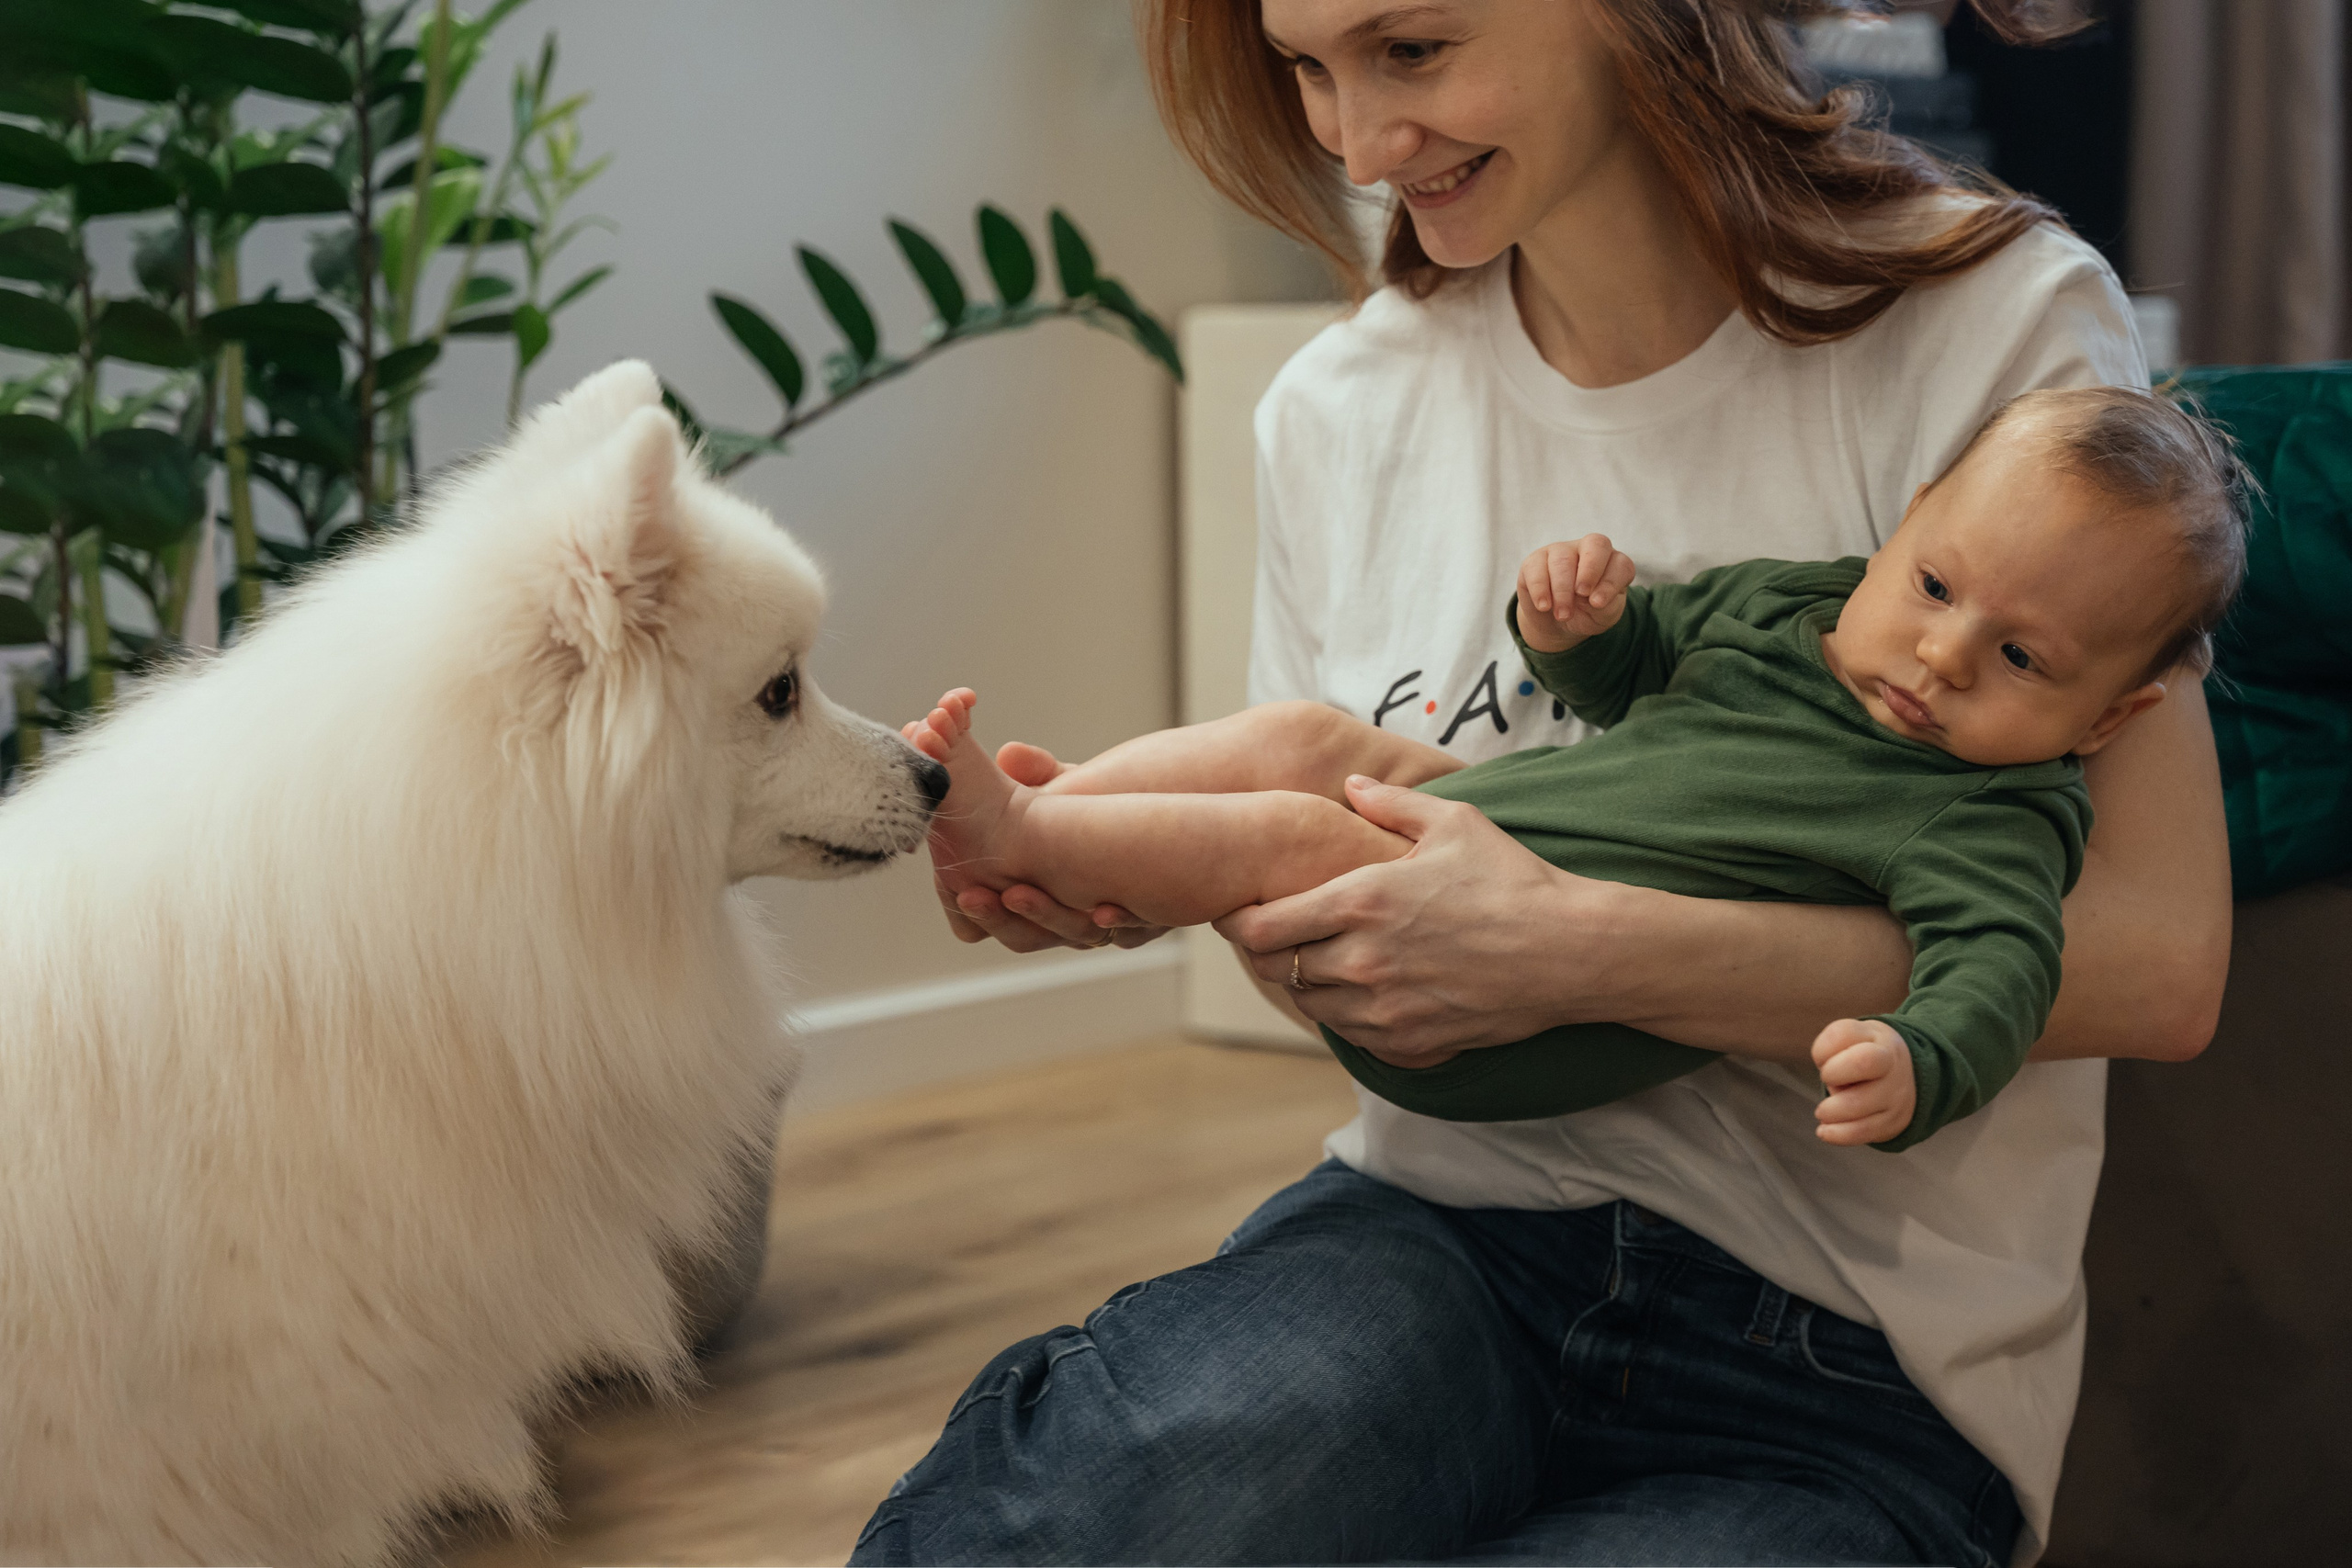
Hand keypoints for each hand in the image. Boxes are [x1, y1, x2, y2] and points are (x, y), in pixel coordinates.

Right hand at [923, 736, 1168, 952]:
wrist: (1170, 806)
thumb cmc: (1106, 804)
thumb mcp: (1068, 785)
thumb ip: (1038, 773)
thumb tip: (1009, 753)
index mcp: (1032, 891)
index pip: (992, 917)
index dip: (976, 912)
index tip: (964, 890)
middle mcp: (1067, 917)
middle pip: (1024, 936)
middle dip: (1000, 918)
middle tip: (976, 896)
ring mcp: (1108, 923)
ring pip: (1076, 936)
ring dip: (1050, 917)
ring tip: (1022, 894)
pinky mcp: (1153, 919)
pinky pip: (1133, 932)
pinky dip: (1119, 923)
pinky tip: (1106, 911)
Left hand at [1213, 776, 1606, 1067]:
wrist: (1572, 952)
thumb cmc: (1514, 881)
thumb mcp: (1454, 823)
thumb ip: (1391, 803)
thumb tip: (1351, 785)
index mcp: (1361, 902)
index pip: (1264, 927)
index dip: (1239, 922)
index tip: (1237, 913)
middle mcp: (1362, 962)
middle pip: (1278, 971)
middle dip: (1270, 954)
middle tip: (1277, 938)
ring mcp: (1384, 1010)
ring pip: (1312, 1008)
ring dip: (1309, 986)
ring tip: (1324, 962)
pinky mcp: (1410, 1043)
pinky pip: (1354, 1039)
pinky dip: (1349, 1018)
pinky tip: (1368, 994)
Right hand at [1516, 534, 1635, 653]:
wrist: (1557, 624)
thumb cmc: (1587, 614)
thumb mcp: (1603, 616)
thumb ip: (1606, 606)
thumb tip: (1592, 599)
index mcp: (1611, 562)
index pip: (1619, 563)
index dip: (1610, 582)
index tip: (1598, 603)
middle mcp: (1588, 550)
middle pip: (1595, 544)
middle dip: (1590, 570)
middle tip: (1581, 594)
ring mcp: (1560, 551)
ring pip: (1562, 560)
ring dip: (1562, 590)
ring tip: (1563, 615)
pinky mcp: (1535, 561)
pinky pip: (1536, 568)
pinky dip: (1540, 589)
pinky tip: (1544, 606)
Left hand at [1810, 1019, 1916, 1145]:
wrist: (1906, 1075)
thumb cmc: (1863, 1054)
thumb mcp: (1851, 1038)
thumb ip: (1832, 1046)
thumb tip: (1830, 1081)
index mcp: (1876, 1037)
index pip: (1844, 1034)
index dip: (1823, 1049)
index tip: (1822, 1059)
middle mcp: (1892, 1063)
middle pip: (1861, 1062)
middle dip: (1832, 1074)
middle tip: (1826, 1080)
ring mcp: (1895, 1094)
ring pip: (1858, 1104)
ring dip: (1831, 1110)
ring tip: (1823, 1111)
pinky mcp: (1892, 1121)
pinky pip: (1862, 1131)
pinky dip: (1838, 1134)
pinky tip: (1825, 1131)